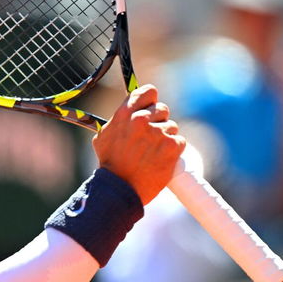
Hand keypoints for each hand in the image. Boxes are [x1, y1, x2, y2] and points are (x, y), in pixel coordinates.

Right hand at [94, 84, 184, 204]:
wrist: (120, 189)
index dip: (151, 100)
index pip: (149, 92)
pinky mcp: (172, 146)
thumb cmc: (110, 165)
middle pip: (162, 110)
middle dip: (158, 122)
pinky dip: (173, 151)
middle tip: (150, 139)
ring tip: (152, 154)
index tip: (151, 107)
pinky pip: (179, 141)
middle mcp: (141, 119)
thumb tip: (127, 111)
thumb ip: (118, 120)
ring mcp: (158, 132)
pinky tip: (161, 160)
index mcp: (125, 114)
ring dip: (165, 139)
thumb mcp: (103, 137)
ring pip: (171, 127)